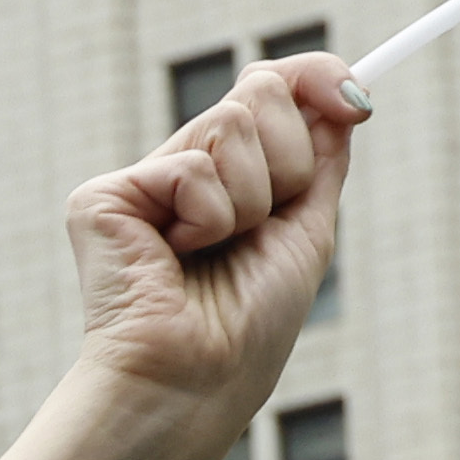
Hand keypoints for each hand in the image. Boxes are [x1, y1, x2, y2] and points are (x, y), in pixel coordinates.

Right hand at [58, 58, 365, 459]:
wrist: (197, 381)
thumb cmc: (249, 329)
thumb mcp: (306, 229)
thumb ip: (321, 157)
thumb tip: (342, 92)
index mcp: (232, 176)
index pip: (272, 90)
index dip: (315, 78)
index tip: (356, 101)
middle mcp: (188, 168)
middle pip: (260, 92)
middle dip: (286, 162)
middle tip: (260, 225)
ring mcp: (144, 181)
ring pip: (231, 123)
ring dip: (249, 200)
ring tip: (214, 252)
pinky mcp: (103, 197)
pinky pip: (191, 168)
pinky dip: (207, 221)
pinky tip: (175, 259)